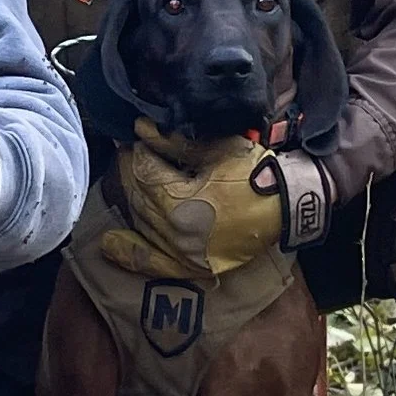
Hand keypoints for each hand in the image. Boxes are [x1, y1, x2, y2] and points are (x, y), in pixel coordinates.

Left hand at [99, 127, 284, 279]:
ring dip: (133, 201)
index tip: (136, 139)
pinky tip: (109, 244)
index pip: (145, 174)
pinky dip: (130, 254)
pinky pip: (154, 263)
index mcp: (180, 202)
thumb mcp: (215, 150)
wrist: (287, 205)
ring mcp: (183, 254)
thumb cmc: (255, 173)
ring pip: (144, 224)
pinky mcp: (193, 266)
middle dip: (132, 174)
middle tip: (130, 156)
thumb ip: (173, 142)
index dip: (139, 153)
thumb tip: (140, 128)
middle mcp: (175, 233)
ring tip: (129, 182)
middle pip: (140, 199)